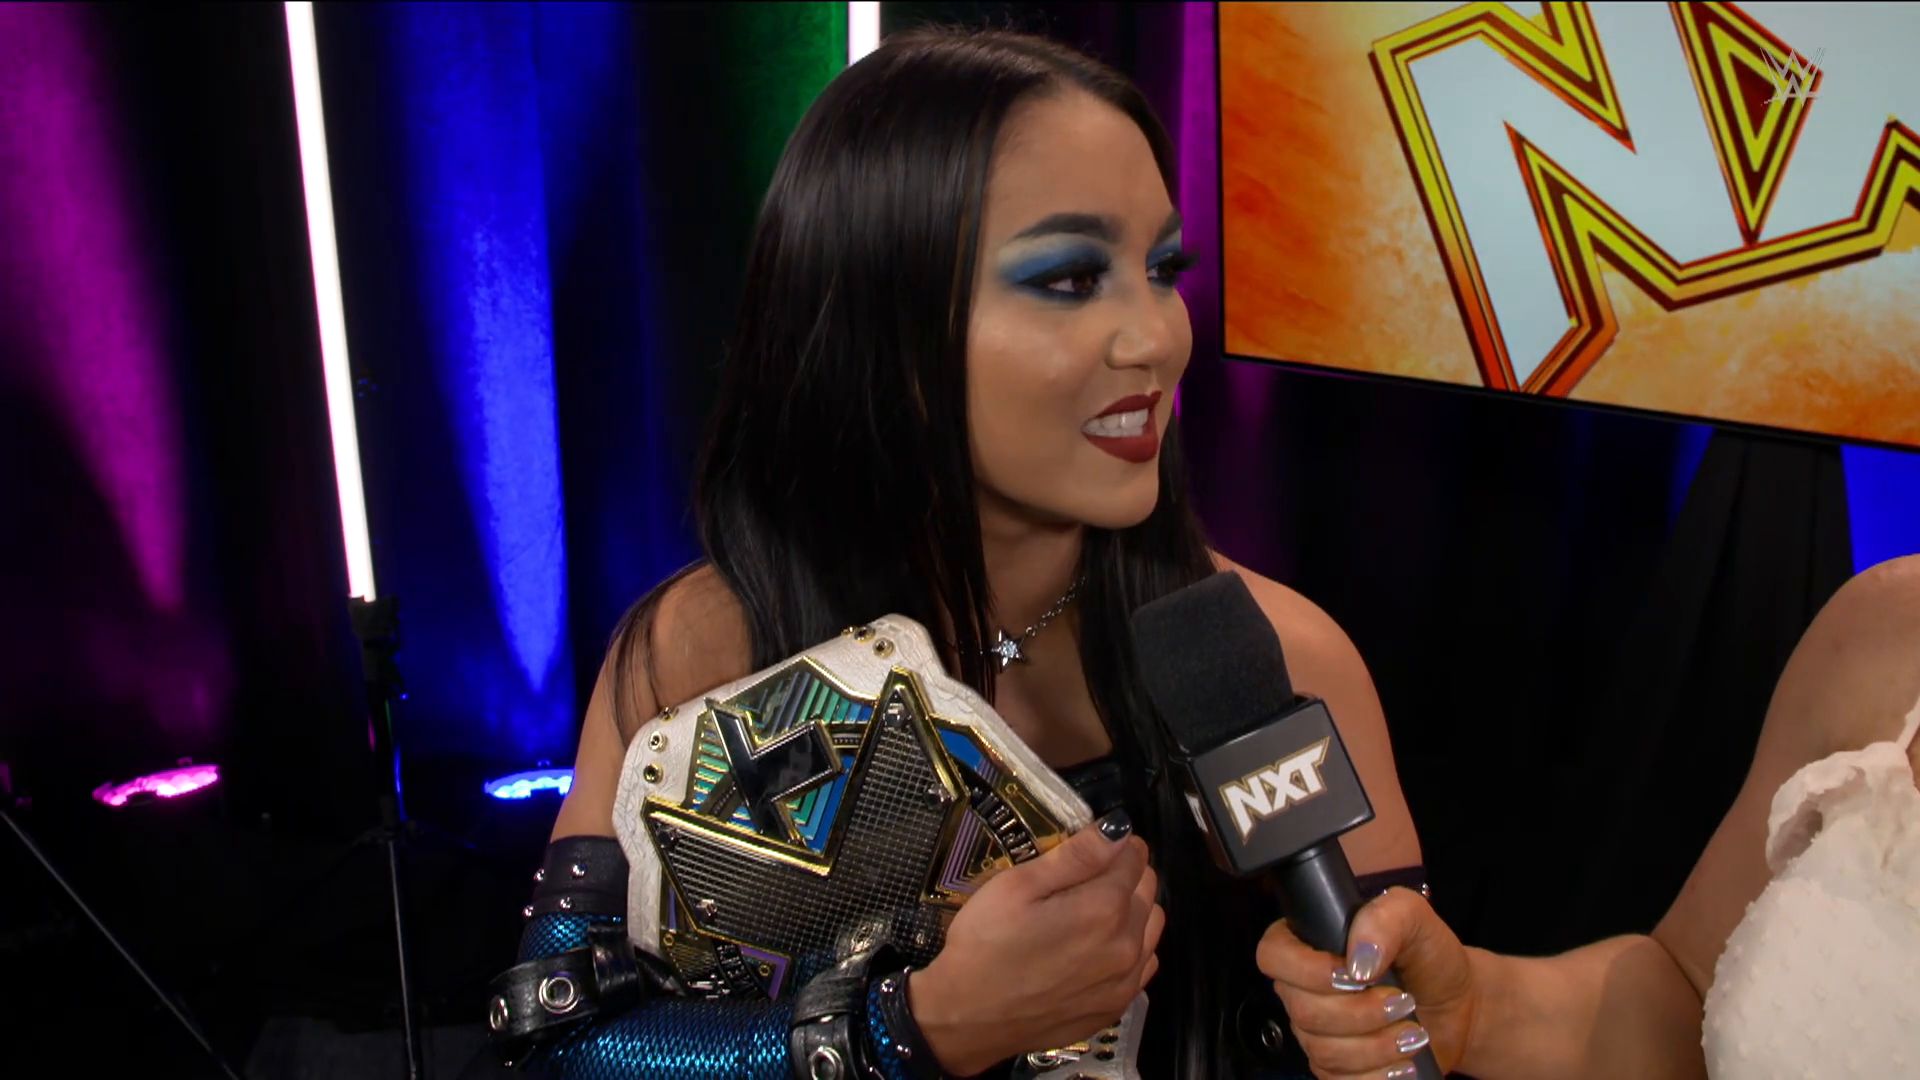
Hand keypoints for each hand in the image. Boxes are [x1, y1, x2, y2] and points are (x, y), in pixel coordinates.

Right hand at [910, 811, 1162, 1076]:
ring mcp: (1125, 981)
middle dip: (1123, 874)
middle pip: (1148, 888)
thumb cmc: (985, 944)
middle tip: (1082, 879)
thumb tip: (1118, 828)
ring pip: (1151, 925)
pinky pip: (1143, 964)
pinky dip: (1130, 948)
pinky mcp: (1117, 1007)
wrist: (968, 1017)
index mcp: (1104, 907)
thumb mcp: (1017, 886)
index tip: (1088, 848)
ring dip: (1133, 910)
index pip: (1134, 855)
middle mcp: (1126, 944)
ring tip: (1091, 912)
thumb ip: (1075, 856)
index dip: (1112, 844)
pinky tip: (1097, 949)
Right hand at [1256, 887, 1477, 1077]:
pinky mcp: (1335, 1069)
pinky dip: (1379, 1075)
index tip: (1353, 975)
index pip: (1273, 955)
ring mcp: (1316, 1033)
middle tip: (1402, 1002)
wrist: (1456, 1005)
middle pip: (1302, 1011)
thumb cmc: (1428, 956)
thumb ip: (1383, 918)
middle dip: (1360, 1012)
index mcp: (1309, 943)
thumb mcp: (1414, 916)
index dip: (1306, 970)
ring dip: (1376, 1045)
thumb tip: (1358, 960)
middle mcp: (1303, 989)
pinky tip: (1404, 1062)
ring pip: (1323, 1051)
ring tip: (1412, 1031)